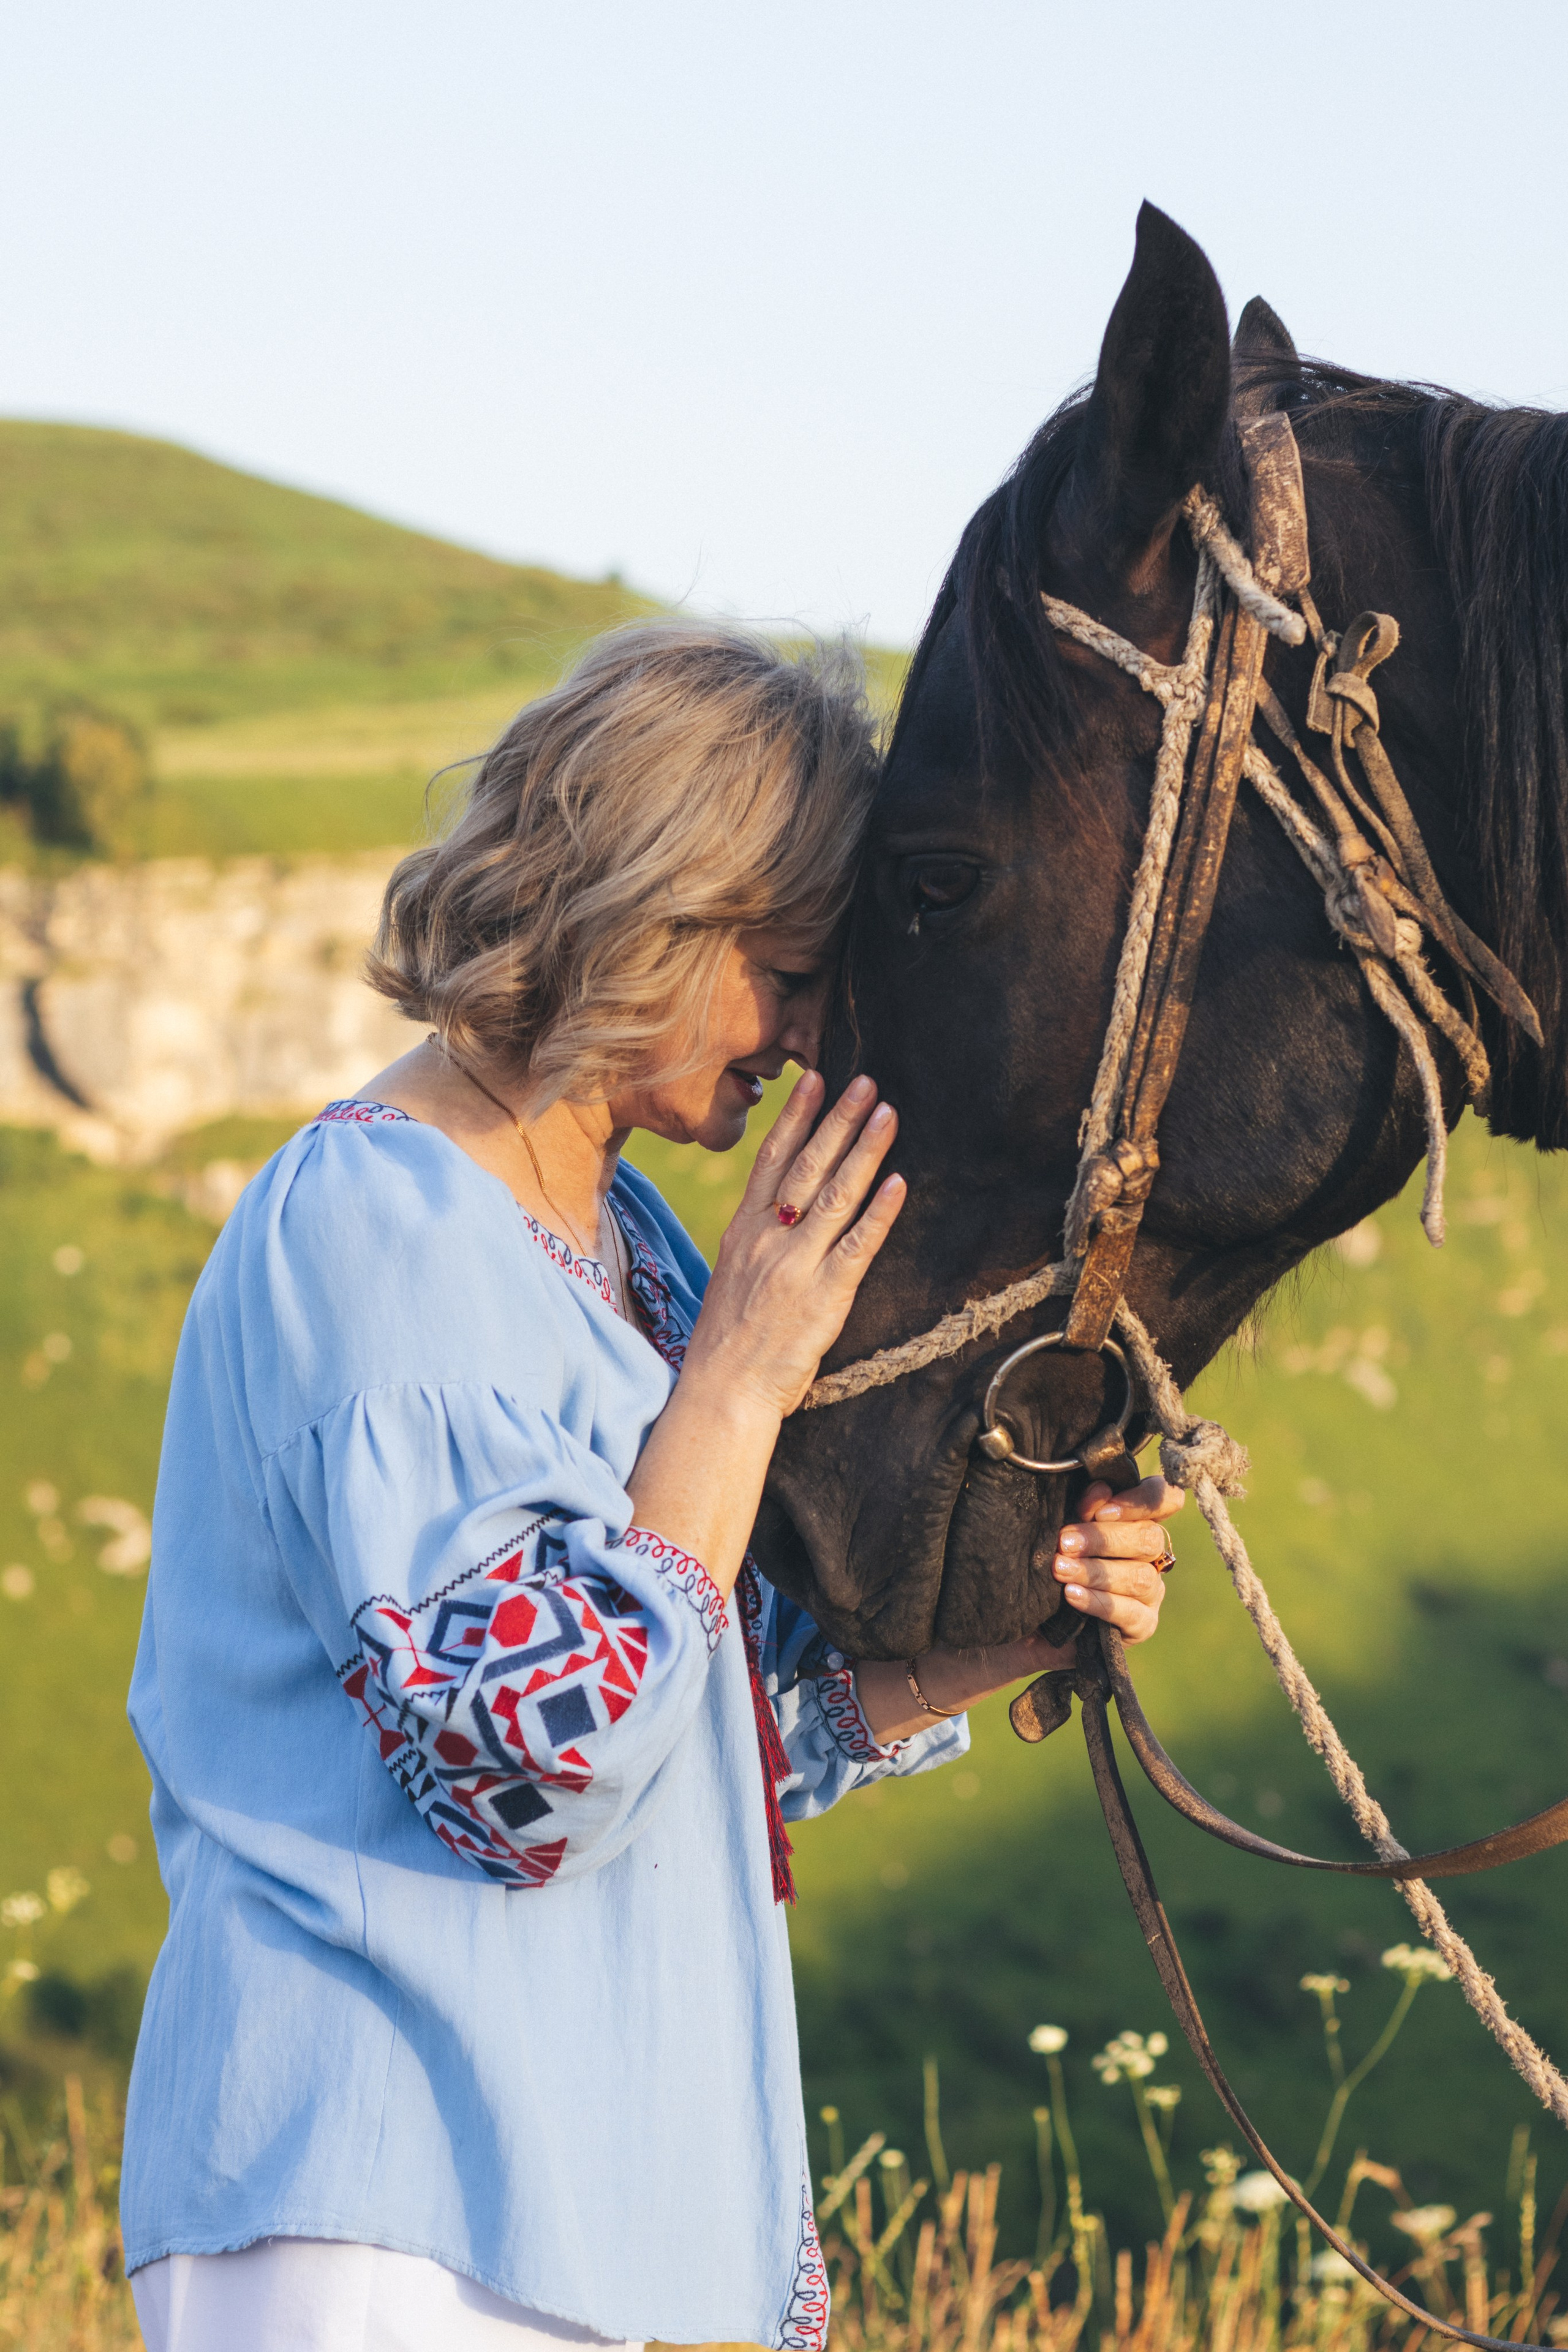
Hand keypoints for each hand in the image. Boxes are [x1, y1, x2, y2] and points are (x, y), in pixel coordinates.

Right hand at [685, 1069, 905, 1417]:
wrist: (721, 1391)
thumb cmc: (727, 1342)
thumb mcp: (732, 1277)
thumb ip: (757, 1243)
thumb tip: (783, 1215)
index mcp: (743, 1231)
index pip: (770, 1159)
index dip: (795, 1117)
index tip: (814, 1079)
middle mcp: (767, 1239)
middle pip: (805, 1165)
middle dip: (837, 1119)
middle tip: (865, 1082)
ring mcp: (795, 1265)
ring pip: (833, 1195)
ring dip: (863, 1150)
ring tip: (886, 1114)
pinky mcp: (823, 1296)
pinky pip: (856, 1246)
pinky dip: (878, 1213)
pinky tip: (898, 1182)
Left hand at [854, 1475, 1181, 1741]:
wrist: (1007, 1621)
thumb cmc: (1032, 1562)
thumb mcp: (1049, 1526)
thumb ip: (1077, 1507)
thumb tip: (1098, 1489)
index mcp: (1133, 1518)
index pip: (1163, 1499)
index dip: (1141, 1500)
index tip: (1098, 1507)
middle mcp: (1148, 1553)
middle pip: (1150, 1538)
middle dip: (1104, 1538)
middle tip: (1063, 1540)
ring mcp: (1148, 1591)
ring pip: (1142, 1577)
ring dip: (1097, 1572)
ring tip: (1060, 1570)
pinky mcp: (1139, 1626)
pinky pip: (1133, 1616)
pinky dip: (1100, 1604)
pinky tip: (1071, 1597)